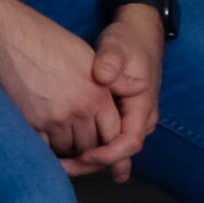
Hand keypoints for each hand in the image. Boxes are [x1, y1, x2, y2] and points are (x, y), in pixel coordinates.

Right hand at [0, 3, 123, 173]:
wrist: (7, 35)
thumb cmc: (46, 40)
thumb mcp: (88, 55)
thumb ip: (116, 79)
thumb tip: (141, 87)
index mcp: (97, 95)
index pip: (114, 133)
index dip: (110, 141)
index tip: (102, 141)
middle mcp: (79, 110)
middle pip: (92, 146)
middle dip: (89, 147)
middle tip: (82, 142)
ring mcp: (54, 118)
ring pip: (68, 148)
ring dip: (67, 147)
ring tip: (62, 134)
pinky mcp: (31, 122)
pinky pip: (45, 147)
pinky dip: (47, 146)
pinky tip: (45, 135)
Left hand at [62, 5, 164, 181]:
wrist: (138, 34)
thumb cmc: (126, 41)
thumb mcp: (118, 47)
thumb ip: (112, 62)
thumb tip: (104, 76)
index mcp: (142, 105)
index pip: (129, 143)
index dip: (107, 154)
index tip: (82, 155)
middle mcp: (140, 118)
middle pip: (120, 154)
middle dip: (92, 164)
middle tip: (63, 168)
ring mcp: (131, 119)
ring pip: (113, 150)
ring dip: (89, 160)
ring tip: (61, 166)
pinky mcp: (120, 116)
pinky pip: (107, 140)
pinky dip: (90, 149)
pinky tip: (68, 155)